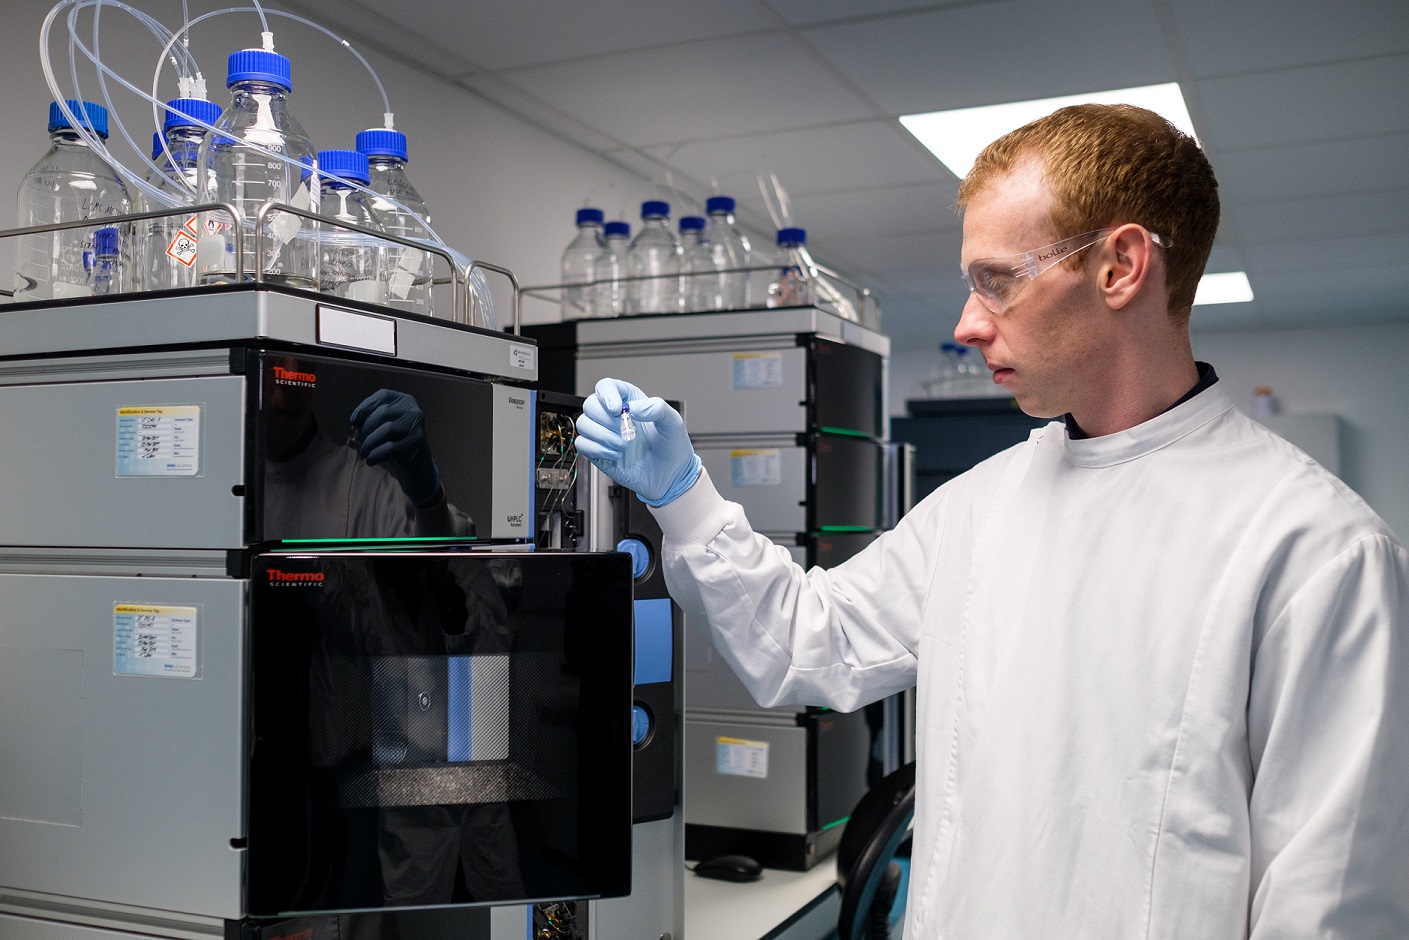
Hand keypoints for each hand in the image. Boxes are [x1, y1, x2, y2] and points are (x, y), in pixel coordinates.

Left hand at [350, 389, 441, 507]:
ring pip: (387, 429)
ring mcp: (417, 428)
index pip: (383, 395)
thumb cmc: (396, 442)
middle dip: (366, 429)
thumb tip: (356, 422)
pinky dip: (376, 454)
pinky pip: (391, 448)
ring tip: (364, 453)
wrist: (417, 466)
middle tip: (360, 443)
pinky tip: (371, 461)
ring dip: (370, 443)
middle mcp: (414, 411)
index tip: (353, 421)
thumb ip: (372, 419)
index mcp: (405, 401)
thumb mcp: (385, 426)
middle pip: (383, 413)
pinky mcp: (416, 445)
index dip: (365, 406)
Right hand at [575, 377, 700, 506]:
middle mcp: (613, 416)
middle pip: (590, 404)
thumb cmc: (672, 446)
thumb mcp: (673, 422)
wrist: (672, 476)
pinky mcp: (598, 453)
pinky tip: (616, 455)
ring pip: (583, 424)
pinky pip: (582, 445)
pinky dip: (598, 450)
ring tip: (624, 445)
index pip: (605, 387)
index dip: (606, 395)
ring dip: (603, 436)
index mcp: (629, 400)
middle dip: (606, 420)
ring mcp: (604, 434)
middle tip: (626, 431)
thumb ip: (656, 408)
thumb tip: (632, 408)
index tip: (618, 410)